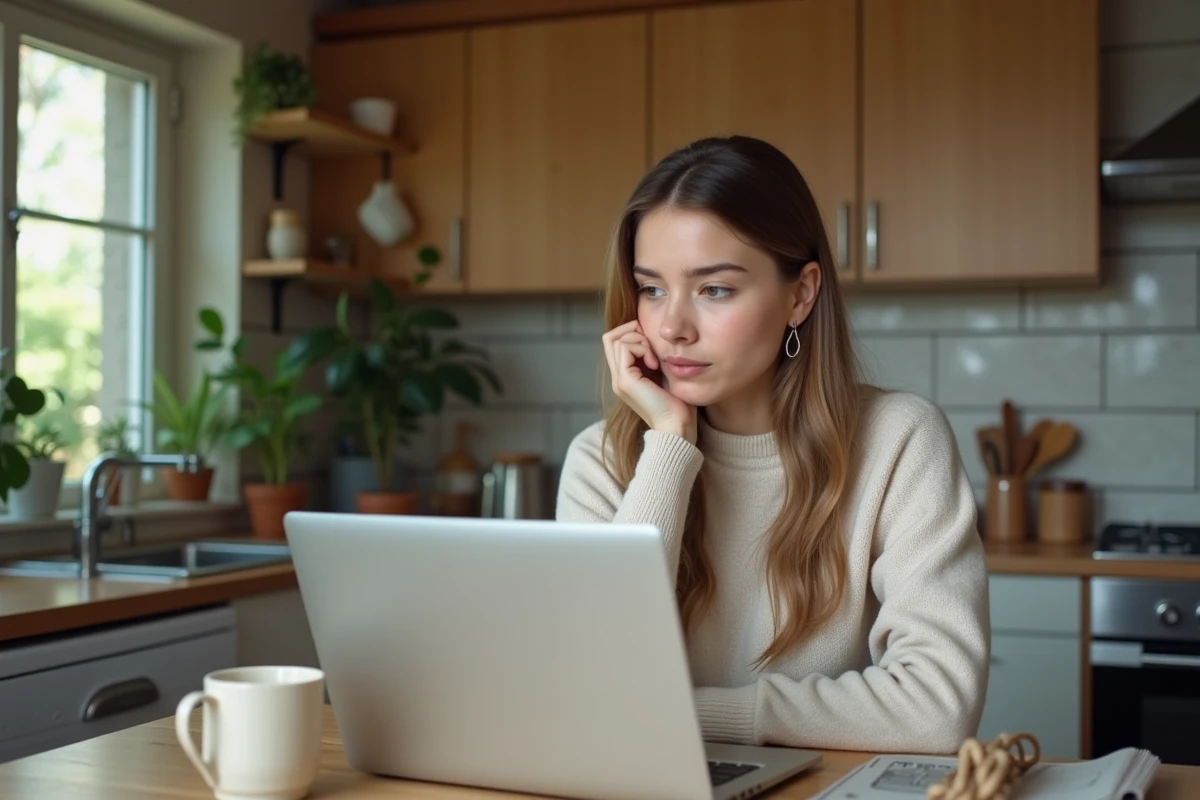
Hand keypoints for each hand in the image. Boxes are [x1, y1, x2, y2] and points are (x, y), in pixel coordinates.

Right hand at [602, 321, 697, 444]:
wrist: (677, 427)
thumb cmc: (678, 404)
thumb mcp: (665, 373)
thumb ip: (655, 358)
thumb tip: (656, 337)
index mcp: (626, 376)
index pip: (614, 341)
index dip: (632, 332)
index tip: (654, 343)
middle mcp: (618, 377)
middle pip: (610, 337)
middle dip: (632, 331)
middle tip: (652, 344)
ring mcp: (619, 380)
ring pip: (615, 339)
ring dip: (639, 340)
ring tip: (655, 358)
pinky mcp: (624, 381)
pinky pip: (625, 348)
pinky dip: (642, 348)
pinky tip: (655, 364)